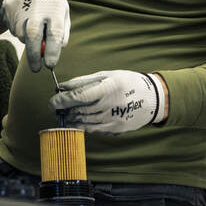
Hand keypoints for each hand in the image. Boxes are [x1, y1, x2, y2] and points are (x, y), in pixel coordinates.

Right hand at [1, 0, 69, 70]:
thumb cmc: (50, 3)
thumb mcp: (62, 13)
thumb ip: (62, 32)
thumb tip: (58, 50)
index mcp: (54, 9)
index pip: (55, 33)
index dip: (52, 51)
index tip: (50, 65)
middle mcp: (37, 9)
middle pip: (34, 36)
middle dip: (34, 56)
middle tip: (36, 69)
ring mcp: (20, 8)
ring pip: (22, 35)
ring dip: (27, 40)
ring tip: (32, 27)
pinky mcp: (7, 9)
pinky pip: (12, 29)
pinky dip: (19, 31)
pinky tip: (23, 20)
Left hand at [49, 70, 165, 134]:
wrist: (153, 99)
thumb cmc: (127, 82)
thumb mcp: (107, 75)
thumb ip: (83, 82)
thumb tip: (62, 87)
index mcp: (107, 88)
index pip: (77, 97)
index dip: (61, 100)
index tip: (52, 101)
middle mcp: (110, 105)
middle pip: (78, 111)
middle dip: (64, 110)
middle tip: (57, 107)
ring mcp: (113, 120)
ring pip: (83, 122)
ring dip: (71, 118)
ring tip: (67, 113)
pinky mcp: (115, 130)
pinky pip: (92, 130)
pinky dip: (82, 125)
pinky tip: (79, 120)